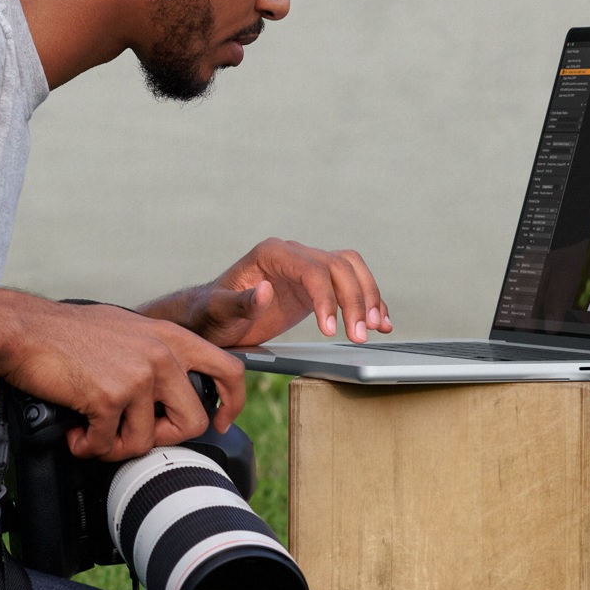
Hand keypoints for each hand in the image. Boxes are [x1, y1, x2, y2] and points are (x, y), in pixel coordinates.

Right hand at [0, 300, 244, 461]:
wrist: (25, 330)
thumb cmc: (69, 334)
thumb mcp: (129, 331)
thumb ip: (158, 355)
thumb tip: (171, 395)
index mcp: (171, 338)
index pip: (230, 369)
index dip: (232, 403)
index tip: (219, 422)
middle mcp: (161, 356)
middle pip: (192, 422)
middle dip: (161, 439)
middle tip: (130, 434)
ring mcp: (138, 376)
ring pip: (145, 442)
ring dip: (114, 447)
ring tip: (92, 432)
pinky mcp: (110, 396)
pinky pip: (107, 444)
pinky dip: (87, 447)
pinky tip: (75, 432)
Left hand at [140, 238, 392, 346]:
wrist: (211, 320)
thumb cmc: (210, 315)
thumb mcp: (218, 312)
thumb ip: (240, 302)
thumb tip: (265, 289)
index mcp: (271, 254)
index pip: (312, 269)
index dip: (327, 298)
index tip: (331, 330)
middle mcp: (293, 254)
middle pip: (338, 267)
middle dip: (354, 300)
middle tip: (359, 336)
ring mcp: (306, 268)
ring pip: (350, 271)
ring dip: (368, 298)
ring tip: (376, 328)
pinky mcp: (315, 286)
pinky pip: (349, 284)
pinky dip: (368, 301)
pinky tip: (380, 323)